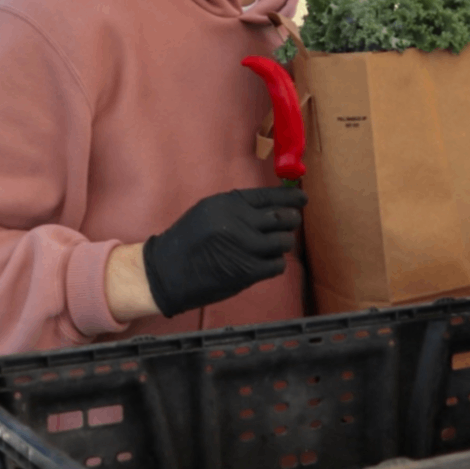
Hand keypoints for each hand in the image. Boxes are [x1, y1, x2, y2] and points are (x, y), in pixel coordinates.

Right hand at [142, 187, 306, 317]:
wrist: (167, 272)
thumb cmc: (188, 240)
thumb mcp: (208, 211)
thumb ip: (238, 207)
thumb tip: (272, 204)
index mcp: (229, 203)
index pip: (270, 197)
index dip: (290, 199)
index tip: (302, 200)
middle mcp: (240, 222)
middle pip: (282, 218)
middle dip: (291, 220)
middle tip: (291, 223)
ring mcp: (246, 247)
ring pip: (284, 242)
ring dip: (283, 244)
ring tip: (273, 246)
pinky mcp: (248, 271)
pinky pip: (277, 264)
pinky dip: (275, 264)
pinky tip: (265, 263)